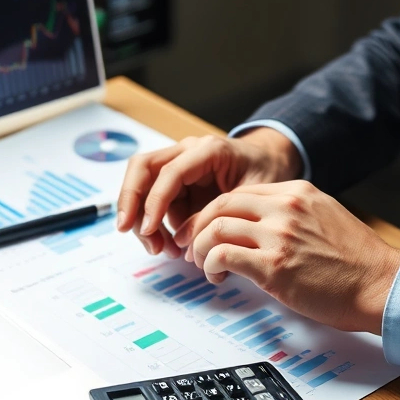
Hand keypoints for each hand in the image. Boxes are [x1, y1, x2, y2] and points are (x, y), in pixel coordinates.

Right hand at [116, 128, 302, 256]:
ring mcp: (178, 166)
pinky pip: (153, 202)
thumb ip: (220, 216)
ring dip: (141, 218)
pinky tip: (166, 247)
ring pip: (141, 185)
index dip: (155, 201)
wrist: (271, 163)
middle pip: (141, 168)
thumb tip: (187, 244)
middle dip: (130, 201)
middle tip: (128, 231)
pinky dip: (153, 225)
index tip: (149, 230)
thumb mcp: (252, 196)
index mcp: (208, 150)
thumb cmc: (266, 174)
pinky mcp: (175, 184)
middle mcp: (186, 152)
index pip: (169, 172)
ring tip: (158, 249)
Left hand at [175, 180, 399, 333]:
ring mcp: (279, 235)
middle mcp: (286, 208)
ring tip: (205, 265)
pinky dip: (211, 265)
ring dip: (201, 249)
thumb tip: (260, 226)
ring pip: (216, 228)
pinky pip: (223, 255)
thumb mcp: (325, 218)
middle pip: (221, 205)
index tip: (206, 229)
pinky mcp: (274, 266)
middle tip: (192, 246)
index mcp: (297, 193)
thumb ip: (293, 215)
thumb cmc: (357, 263)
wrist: (381, 286)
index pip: (239, 193)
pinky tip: (218, 276)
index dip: (214, 212)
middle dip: (198, 226)